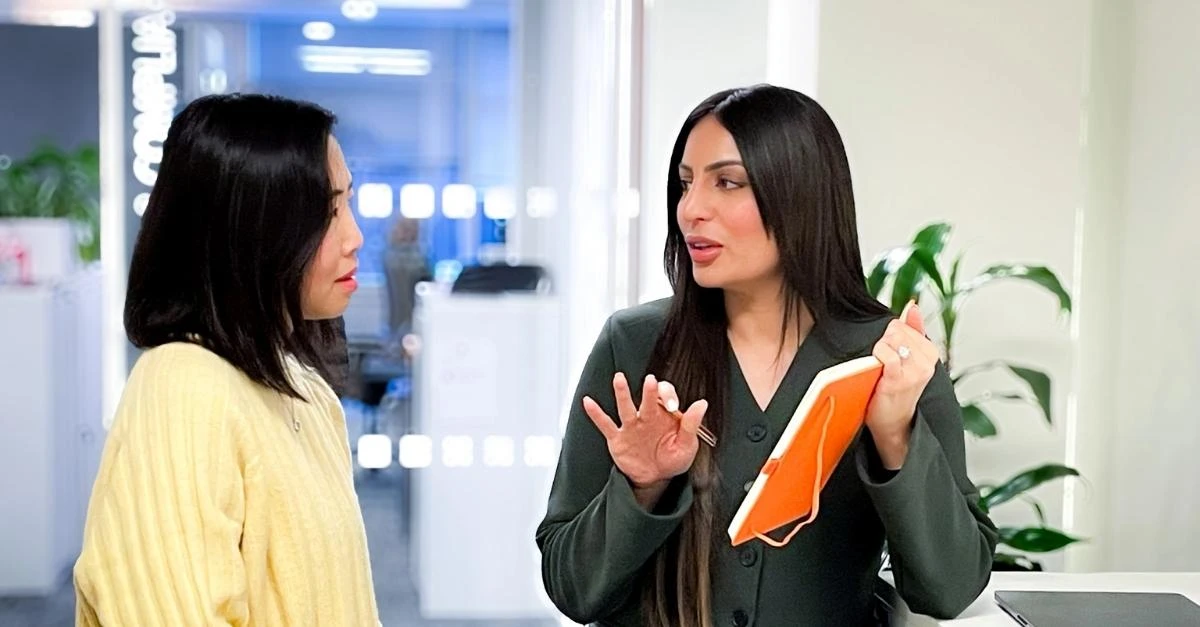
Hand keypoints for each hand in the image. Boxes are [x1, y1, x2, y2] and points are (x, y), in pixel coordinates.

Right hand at [582, 373, 708, 490]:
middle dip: (649, 392)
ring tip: (619, 378)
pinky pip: (605, 424)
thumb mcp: (687, 444)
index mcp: (665, 415)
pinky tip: (588, 402)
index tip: (674, 407)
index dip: (670, 398)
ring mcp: (631, 426)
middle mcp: (647, 416)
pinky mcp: (617, 438)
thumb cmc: (672, 458)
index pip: (666, 398)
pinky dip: (596, 414)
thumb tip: (702, 403)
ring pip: (626, 407)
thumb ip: (692, 425)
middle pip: (647, 399)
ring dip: (622, 393)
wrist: (655, 478)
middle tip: (651, 381)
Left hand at [865, 301, 937, 468]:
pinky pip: (886, 355)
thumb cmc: (896, 391)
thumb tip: (913, 305)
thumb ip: (912, 331)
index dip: (888, 338)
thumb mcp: (908, 359)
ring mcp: (916, 370)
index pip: (901, 324)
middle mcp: (927, 360)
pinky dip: (877, 359)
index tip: (890, 357)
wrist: (893, 424)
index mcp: (930, 352)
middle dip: (883, 344)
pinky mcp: (901, 379)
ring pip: (890, 340)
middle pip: (894, 330)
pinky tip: (878, 372)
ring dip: (878, 353)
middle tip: (884, 366)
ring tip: (881, 371)